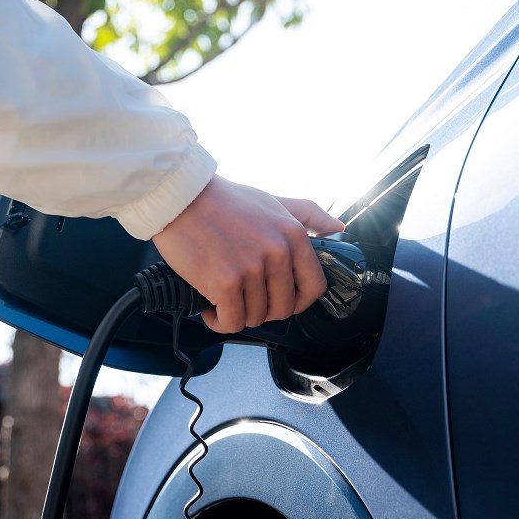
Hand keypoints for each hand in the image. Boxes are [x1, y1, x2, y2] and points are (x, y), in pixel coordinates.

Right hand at [151, 175, 344, 333]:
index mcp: (294, 236)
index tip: (280, 300)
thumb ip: (309, 215)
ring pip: (255, 317)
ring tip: (224, 297)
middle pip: (283, 309)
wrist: (180, 197)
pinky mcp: (225, 282)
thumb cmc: (224, 200)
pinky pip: (231, 322)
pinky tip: (210, 307)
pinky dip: (219, 321)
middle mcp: (278, 252)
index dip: (298, 302)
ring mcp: (252, 268)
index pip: (314, 288)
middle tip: (244, 297)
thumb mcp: (275, 201)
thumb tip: (337, 228)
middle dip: (263, 310)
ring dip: (238, 314)